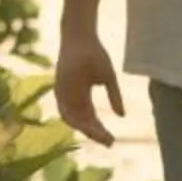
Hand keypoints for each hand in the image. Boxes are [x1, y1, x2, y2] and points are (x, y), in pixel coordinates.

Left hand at [53, 29, 123, 145]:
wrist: (81, 38)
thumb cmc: (95, 54)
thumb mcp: (108, 78)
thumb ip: (114, 97)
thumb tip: (122, 116)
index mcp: (82, 97)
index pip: (91, 119)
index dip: (101, 131)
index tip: (112, 140)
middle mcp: (71, 99)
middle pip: (83, 123)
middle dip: (95, 134)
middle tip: (109, 142)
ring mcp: (64, 95)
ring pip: (73, 120)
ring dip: (87, 130)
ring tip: (101, 136)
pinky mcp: (58, 90)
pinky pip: (65, 110)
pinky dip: (74, 120)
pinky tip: (86, 126)